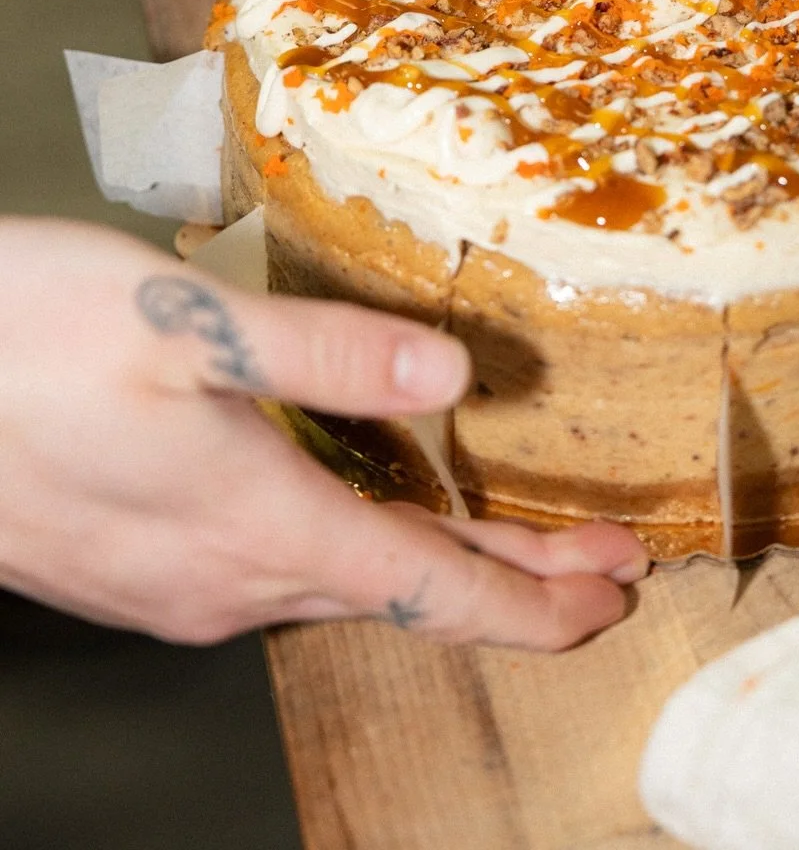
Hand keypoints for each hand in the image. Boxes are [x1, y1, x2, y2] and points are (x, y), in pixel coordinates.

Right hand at [0, 217, 648, 645]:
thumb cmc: (24, 341)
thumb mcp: (193, 323)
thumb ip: (334, 355)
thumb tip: (453, 377)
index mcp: (260, 527)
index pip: (435, 593)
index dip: (536, 602)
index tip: (614, 595)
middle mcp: (227, 581)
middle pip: (404, 591)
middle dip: (514, 578)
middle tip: (605, 560)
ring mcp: (175, 584)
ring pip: (341, 580)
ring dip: (437, 557)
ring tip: (513, 529)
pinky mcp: (135, 564)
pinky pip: (276, 567)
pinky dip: (355, 542)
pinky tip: (368, 504)